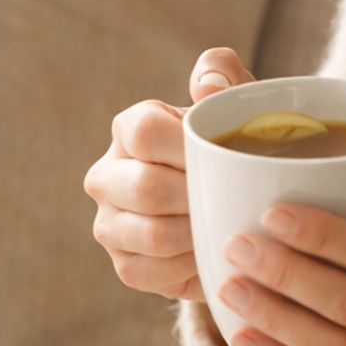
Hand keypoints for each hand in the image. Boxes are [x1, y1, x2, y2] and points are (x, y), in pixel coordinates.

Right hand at [87, 47, 253, 300]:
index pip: (144, 131)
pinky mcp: (124, 265)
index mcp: (129, 128)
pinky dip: (190, 266)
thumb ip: (224, 74)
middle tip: (234, 197)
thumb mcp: (238, 104)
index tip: (224, 156)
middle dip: (197, 196)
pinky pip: (153, 272)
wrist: (236, 203)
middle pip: (145, 188)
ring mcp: (110, 224)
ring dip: (198, 233)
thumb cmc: (235, 146)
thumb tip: (206, 86)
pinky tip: (212, 251)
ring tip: (226, 224)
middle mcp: (107, 175)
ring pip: (151, 235)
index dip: (186, 147)